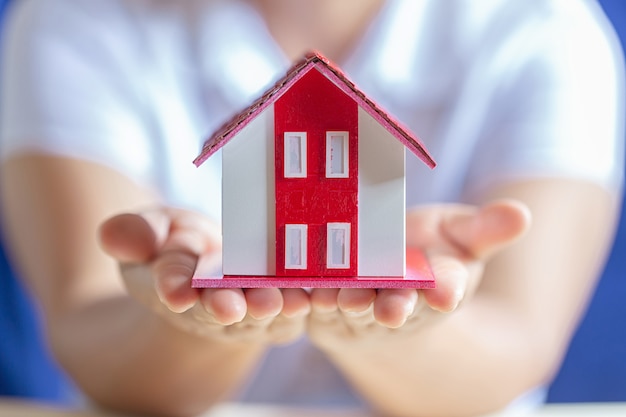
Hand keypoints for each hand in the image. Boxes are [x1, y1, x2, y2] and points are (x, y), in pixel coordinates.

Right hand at [98, 207, 309, 343]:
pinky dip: (311, 297)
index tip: (174, 291)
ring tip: (286, 302)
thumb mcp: (151, 230)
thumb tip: (116, 235)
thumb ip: (135, 233)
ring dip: (275, 308)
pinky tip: (324, 292)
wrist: (212, 268)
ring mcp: (252, 307)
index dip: (173, 288)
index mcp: (176, 285)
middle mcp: (214, 305)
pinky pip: (298, 302)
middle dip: (227, 307)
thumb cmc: (177, 245)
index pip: (172, 288)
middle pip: (221, 308)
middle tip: (234, 307)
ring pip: (264, 312)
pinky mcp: (285, 301)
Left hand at [307, 199, 530, 347]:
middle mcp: (399, 306)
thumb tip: (521, 214)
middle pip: (396, 309)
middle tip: (391, 309)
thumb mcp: (457, 237)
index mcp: (437, 289)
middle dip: (394, 309)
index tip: (445, 292)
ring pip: (353, 308)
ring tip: (345, 297)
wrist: (382, 279)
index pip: (444, 292)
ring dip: (348, 304)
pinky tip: (303, 290)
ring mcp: (359, 309)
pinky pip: (314, 304)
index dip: (445, 292)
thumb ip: (484, 230)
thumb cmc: (425, 255)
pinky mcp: (324, 307)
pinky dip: (308, 299)